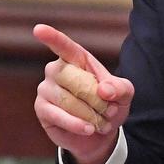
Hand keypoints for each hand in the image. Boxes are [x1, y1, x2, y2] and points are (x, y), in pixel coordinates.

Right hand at [33, 23, 133, 163]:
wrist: (99, 134)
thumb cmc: (109, 106)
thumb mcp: (124, 95)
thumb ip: (120, 88)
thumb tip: (104, 90)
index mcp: (77, 59)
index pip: (64, 46)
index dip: (52, 38)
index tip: (39, 29)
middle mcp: (57, 69)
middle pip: (76, 81)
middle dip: (97, 99)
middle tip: (108, 110)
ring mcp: (46, 88)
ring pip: (68, 100)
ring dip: (90, 114)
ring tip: (100, 121)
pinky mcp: (42, 108)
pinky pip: (59, 116)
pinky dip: (77, 124)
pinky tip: (88, 129)